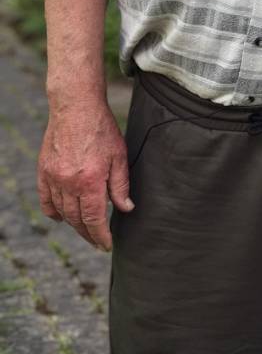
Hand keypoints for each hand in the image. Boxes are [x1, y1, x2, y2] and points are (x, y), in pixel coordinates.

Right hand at [37, 101, 133, 250]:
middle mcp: (68, 183)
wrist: (76, 107)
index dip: (100, 236)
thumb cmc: (101, 129)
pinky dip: (53, 212)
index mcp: (90, 181)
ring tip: (85, 230)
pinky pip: (46, 200)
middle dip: (88, 234)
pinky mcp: (43, 171)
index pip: (94, 219)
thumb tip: (126, 209)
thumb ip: (120, 185)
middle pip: (77, 219)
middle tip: (97, 241)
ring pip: (62, 212)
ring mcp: (53, 178)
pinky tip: (61, 217)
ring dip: (73, 224)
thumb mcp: (119, 156)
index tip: (106, 245)